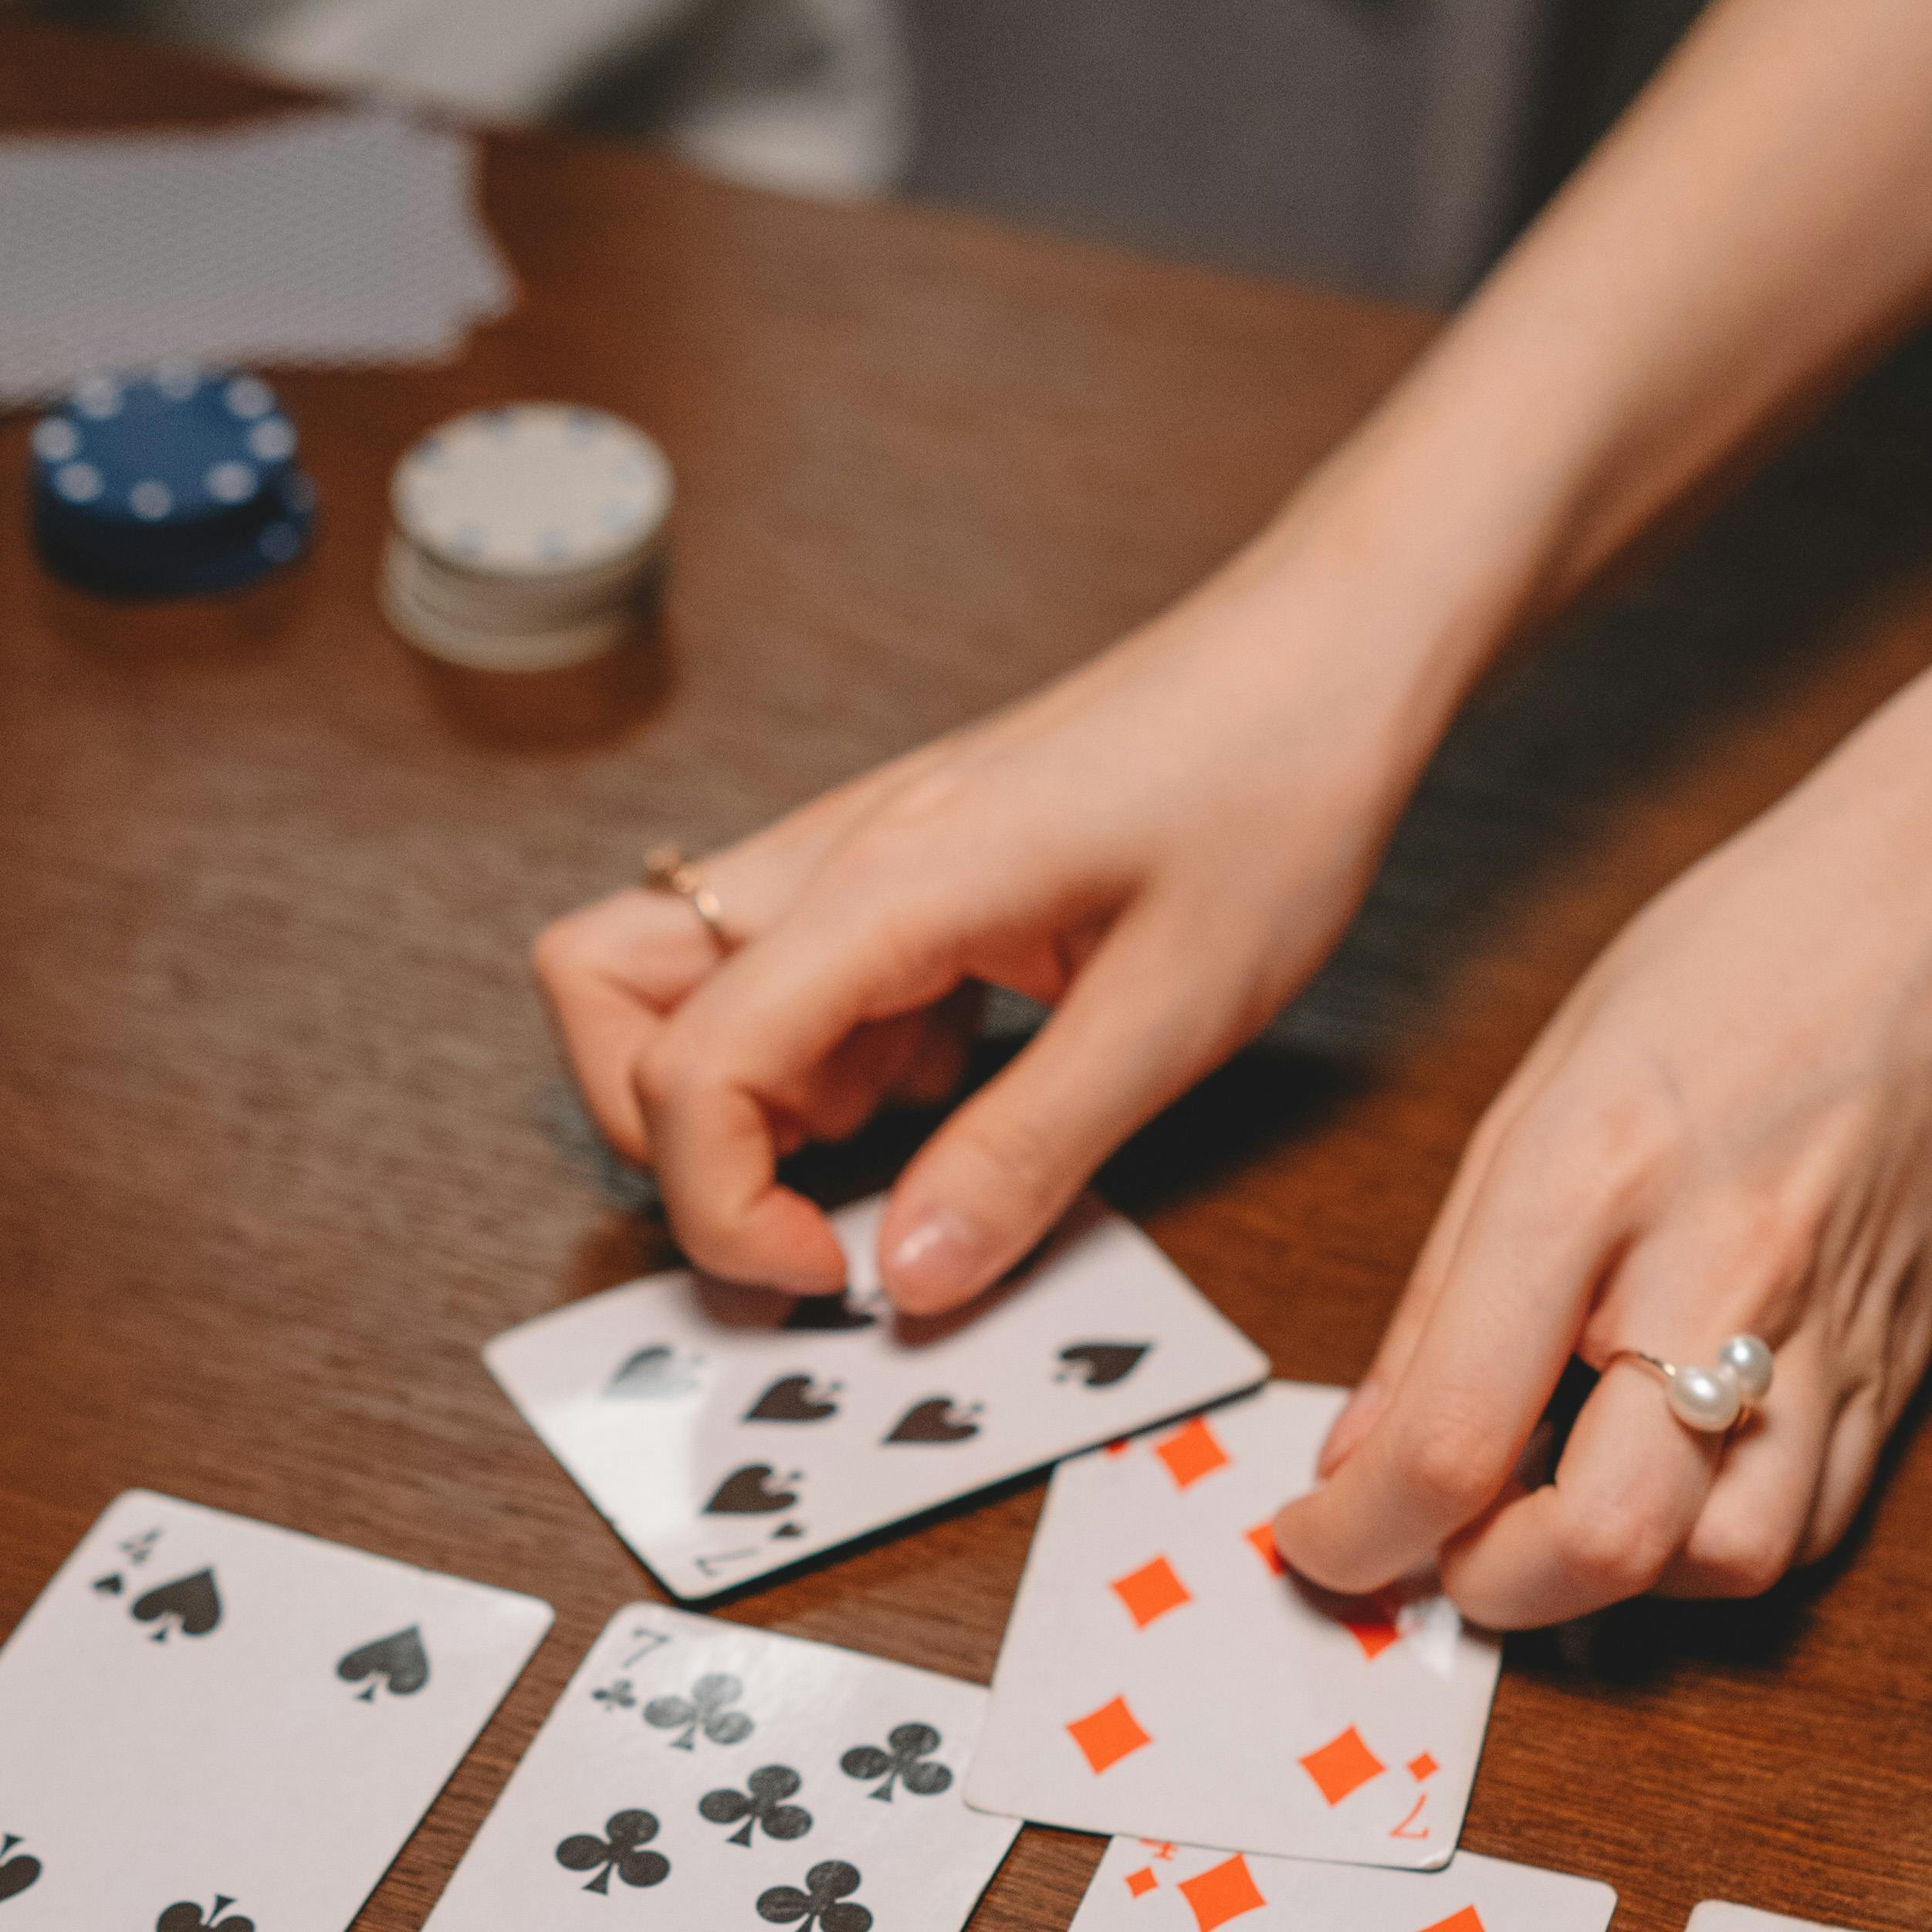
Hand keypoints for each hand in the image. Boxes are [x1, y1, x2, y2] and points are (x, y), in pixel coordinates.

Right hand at [531, 552, 1430, 1304]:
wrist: (1325, 651)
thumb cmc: (1274, 789)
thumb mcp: (1176, 1012)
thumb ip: (1028, 1154)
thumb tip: (904, 1280)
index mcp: (888, 883)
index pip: (684, 1063)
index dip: (721, 1203)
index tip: (832, 1272)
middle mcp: (835, 855)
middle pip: (606, 992)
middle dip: (674, 1137)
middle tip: (815, 1212)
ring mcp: (854, 857)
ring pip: (680, 984)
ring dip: (754, 1099)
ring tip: (910, 1138)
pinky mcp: (896, 873)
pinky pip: (788, 980)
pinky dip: (830, 1062)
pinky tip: (955, 1077)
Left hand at [1274, 729, 1931, 1628]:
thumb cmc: (1741, 966)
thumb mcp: (1534, 1094)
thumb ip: (1442, 1298)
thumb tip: (1361, 1455)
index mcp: (1593, 1177)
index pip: (1457, 1435)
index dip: (1361, 1533)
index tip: (1322, 1542)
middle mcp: (1720, 1271)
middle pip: (1598, 1541)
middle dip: (1486, 1588)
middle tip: (1438, 1547)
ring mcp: (1830, 1332)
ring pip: (1721, 1565)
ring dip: (1617, 1583)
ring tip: (1558, 1505)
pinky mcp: (1897, 1370)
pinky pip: (1807, 1528)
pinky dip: (1713, 1547)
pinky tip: (1665, 1482)